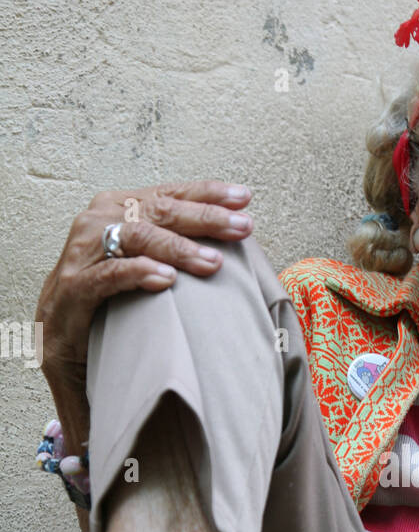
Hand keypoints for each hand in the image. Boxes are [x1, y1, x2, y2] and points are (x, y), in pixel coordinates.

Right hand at [36, 180, 253, 384]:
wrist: (61, 337)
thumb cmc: (110, 296)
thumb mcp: (143, 261)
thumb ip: (172, 244)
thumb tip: (227, 241)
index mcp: (119, 208)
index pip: (169, 193)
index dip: (207, 194)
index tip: (244, 198)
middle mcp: (99, 220)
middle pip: (159, 211)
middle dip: (205, 218)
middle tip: (242, 227)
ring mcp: (84, 252)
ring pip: (137, 237)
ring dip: (179, 248)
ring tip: (212, 262)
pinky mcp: (75, 286)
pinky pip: (110, 274)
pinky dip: (139, 272)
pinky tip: (166, 279)